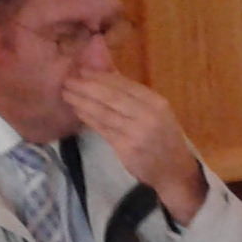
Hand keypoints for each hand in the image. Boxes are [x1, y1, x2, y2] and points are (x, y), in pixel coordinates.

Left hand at [61, 71, 206, 222]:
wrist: (174, 170)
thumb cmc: (164, 138)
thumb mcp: (156, 112)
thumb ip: (132, 93)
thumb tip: (106, 71)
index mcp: (156, 102)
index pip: (124, 84)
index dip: (101, 76)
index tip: (82, 70)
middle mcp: (147, 115)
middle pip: (112, 96)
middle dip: (87, 87)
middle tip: (68, 80)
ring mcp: (136, 133)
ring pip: (104, 113)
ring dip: (82, 102)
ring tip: (67, 94)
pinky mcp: (126, 148)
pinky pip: (102, 129)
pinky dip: (88, 119)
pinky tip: (78, 111)